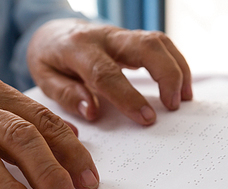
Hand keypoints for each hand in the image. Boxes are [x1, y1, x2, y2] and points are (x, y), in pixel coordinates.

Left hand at [27, 19, 191, 125]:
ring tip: (183, 99)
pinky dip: (175, 64)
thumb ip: (67, 95)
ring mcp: (120, 35)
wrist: (52, 32)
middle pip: (144, 47)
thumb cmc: (49, 59)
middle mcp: (103, 37)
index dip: (128, 96)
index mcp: (77, 49)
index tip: (147, 118)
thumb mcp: (44, 80)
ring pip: (158, 41)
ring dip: (176, 69)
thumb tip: (93, 112)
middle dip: (166, 75)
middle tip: (174, 106)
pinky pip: (160, 45)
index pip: (106, 73)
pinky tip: (180, 86)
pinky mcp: (131, 39)